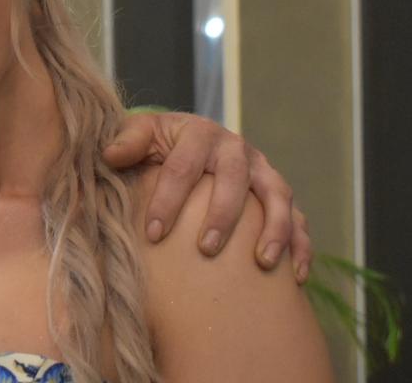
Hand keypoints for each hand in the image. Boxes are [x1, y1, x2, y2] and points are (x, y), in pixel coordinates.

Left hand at [103, 112, 311, 282]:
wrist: (187, 139)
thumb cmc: (157, 143)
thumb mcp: (140, 135)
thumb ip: (127, 142)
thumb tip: (110, 155)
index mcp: (199, 134)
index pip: (183, 167)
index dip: (168, 200)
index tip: (154, 234)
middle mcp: (236, 149)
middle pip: (235, 179)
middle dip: (223, 214)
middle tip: (206, 249)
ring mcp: (262, 170)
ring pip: (277, 196)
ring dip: (274, 229)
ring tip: (262, 263)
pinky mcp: (277, 193)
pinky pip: (300, 218)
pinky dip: (301, 246)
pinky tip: (297, 277)